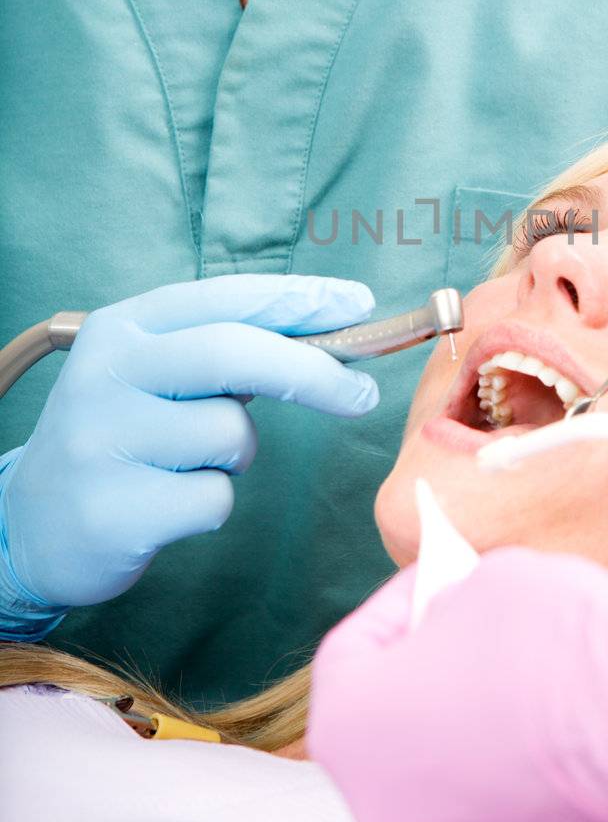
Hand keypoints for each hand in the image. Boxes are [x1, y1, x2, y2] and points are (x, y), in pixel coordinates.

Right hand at [0, 275, 378, 634]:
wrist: (32, 524)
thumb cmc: (124, 436)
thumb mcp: (156, 373)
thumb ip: (227, 347)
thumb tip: (335, 328)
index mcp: (122, 328)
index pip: (224, 297)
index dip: (299, 299)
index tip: (359, 305)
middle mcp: (105, 374)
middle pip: (233, 354)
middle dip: (312, 372)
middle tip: (360, 396)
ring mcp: (102, 442)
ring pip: (230, 434)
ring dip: (237, 454)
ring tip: (188, 464)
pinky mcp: (112, 510)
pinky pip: (214, 499)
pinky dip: (212, 505)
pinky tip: (168, 504)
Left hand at [308, 546, 607, 821]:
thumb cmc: (563, 653)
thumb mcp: (487, 579)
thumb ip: (452, 603)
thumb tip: (460, 623)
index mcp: (349, 727)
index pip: (351, 650)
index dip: (398, 604)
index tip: (435, 583)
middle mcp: (381, 806)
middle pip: (393, 720)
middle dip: (432, 669)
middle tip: (475, 627)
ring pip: (446, 771)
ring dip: (473, 724)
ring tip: (527, 677)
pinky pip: (497, 807)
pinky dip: (516, 770)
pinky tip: (559, 726)